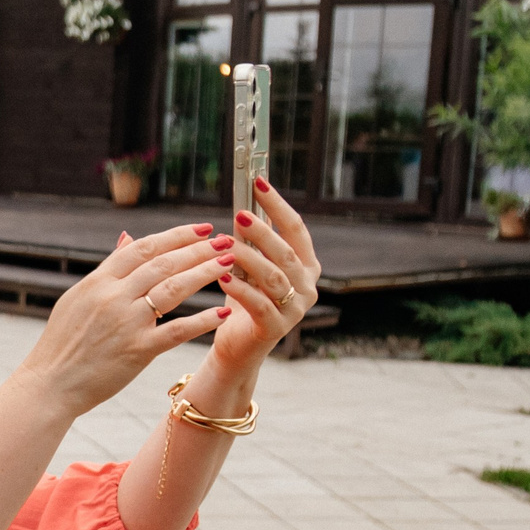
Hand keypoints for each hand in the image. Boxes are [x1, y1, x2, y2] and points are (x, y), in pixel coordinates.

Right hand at [16, 222, 228, 416]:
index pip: (143, 248)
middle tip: (225, 241)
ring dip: (205, 273)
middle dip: (198, 249)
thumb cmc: (62, 342)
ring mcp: (126, 323)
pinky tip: (222, 311)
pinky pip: (176, 330)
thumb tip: (127, 238)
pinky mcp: (137, 351)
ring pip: (173, 289)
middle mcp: (113, 297)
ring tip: (229, 264)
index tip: (201, 229)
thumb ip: (108, 268)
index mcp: (98, 281)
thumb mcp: (78, 298)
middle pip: (163, 264)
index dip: (176, 236)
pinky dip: (201, 320)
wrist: (49, 383)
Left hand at [205, 181, 319, 370]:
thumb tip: (243, 209)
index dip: (278, 205)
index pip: (296, 229)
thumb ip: (251, 243)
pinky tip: (221, 276)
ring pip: (273, 277)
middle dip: (262, 231)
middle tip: (238, 214)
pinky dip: (240, 288)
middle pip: (286, 252)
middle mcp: (307, 286)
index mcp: (305, 266)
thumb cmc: (244, 300)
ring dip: (248, 257)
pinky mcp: (276, 328)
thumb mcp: (249, 267)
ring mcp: (295, 308)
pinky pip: (259, 304)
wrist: (237, 346)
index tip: (258, 182)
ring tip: (224, 244)